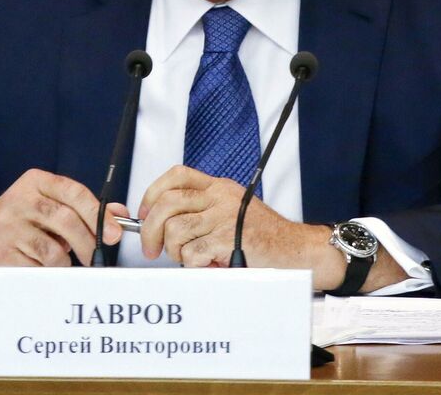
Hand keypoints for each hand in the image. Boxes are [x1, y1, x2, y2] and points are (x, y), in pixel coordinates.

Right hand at [0, 169, 127, 277]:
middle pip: (66, 221)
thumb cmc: (17, 221)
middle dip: (88, 243)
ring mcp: (7, 227)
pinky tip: (43, 269)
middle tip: (95, 256)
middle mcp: (20, 200)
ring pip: (53, 250)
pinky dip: (47, 273)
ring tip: (62, 262)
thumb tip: (119, 215)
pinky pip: (37, 269)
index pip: (74, 192)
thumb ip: (82, 207)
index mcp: (35, 182)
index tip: (114, 233)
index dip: (98, 214)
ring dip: (66, 262)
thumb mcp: (47, 204)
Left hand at [137, 165, 326, 270]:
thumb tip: (161, 225)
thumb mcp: (232, 212)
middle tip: (152, 249)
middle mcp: (220, 196)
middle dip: (151, 230)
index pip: (177, 175)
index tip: (145, 213)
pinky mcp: (228, 238)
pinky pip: (192, 253)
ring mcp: (224, 215)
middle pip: (167, 203)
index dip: (153, 192)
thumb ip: (202, 213)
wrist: (295, 249)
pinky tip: (210, 265)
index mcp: (219, 187)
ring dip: (176, 252)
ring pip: (175, 230)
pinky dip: (195, 265)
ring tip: (192, 259)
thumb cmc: (264, 237)